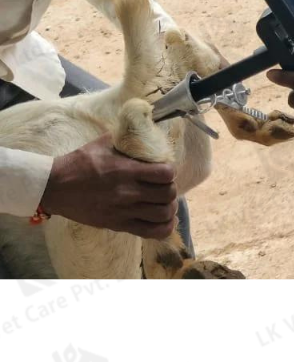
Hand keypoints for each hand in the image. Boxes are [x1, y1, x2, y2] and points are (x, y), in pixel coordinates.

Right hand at [41, 134, 177, 238]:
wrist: (55, 187)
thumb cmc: (80, 162)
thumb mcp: (105, 143)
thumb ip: (128, 139)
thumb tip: (146, 129)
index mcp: (126, 171)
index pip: (166, 174)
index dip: (170, 171)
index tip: (163, 170)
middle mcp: (128, 193)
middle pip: (168, 194)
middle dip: (170, 188)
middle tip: (162, 186)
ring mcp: (124, 211)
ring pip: (164, 214)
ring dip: (169, 207)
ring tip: (162, 202)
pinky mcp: (118, 225)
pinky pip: (152, 232)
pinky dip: (163, 227)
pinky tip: (162, 219)